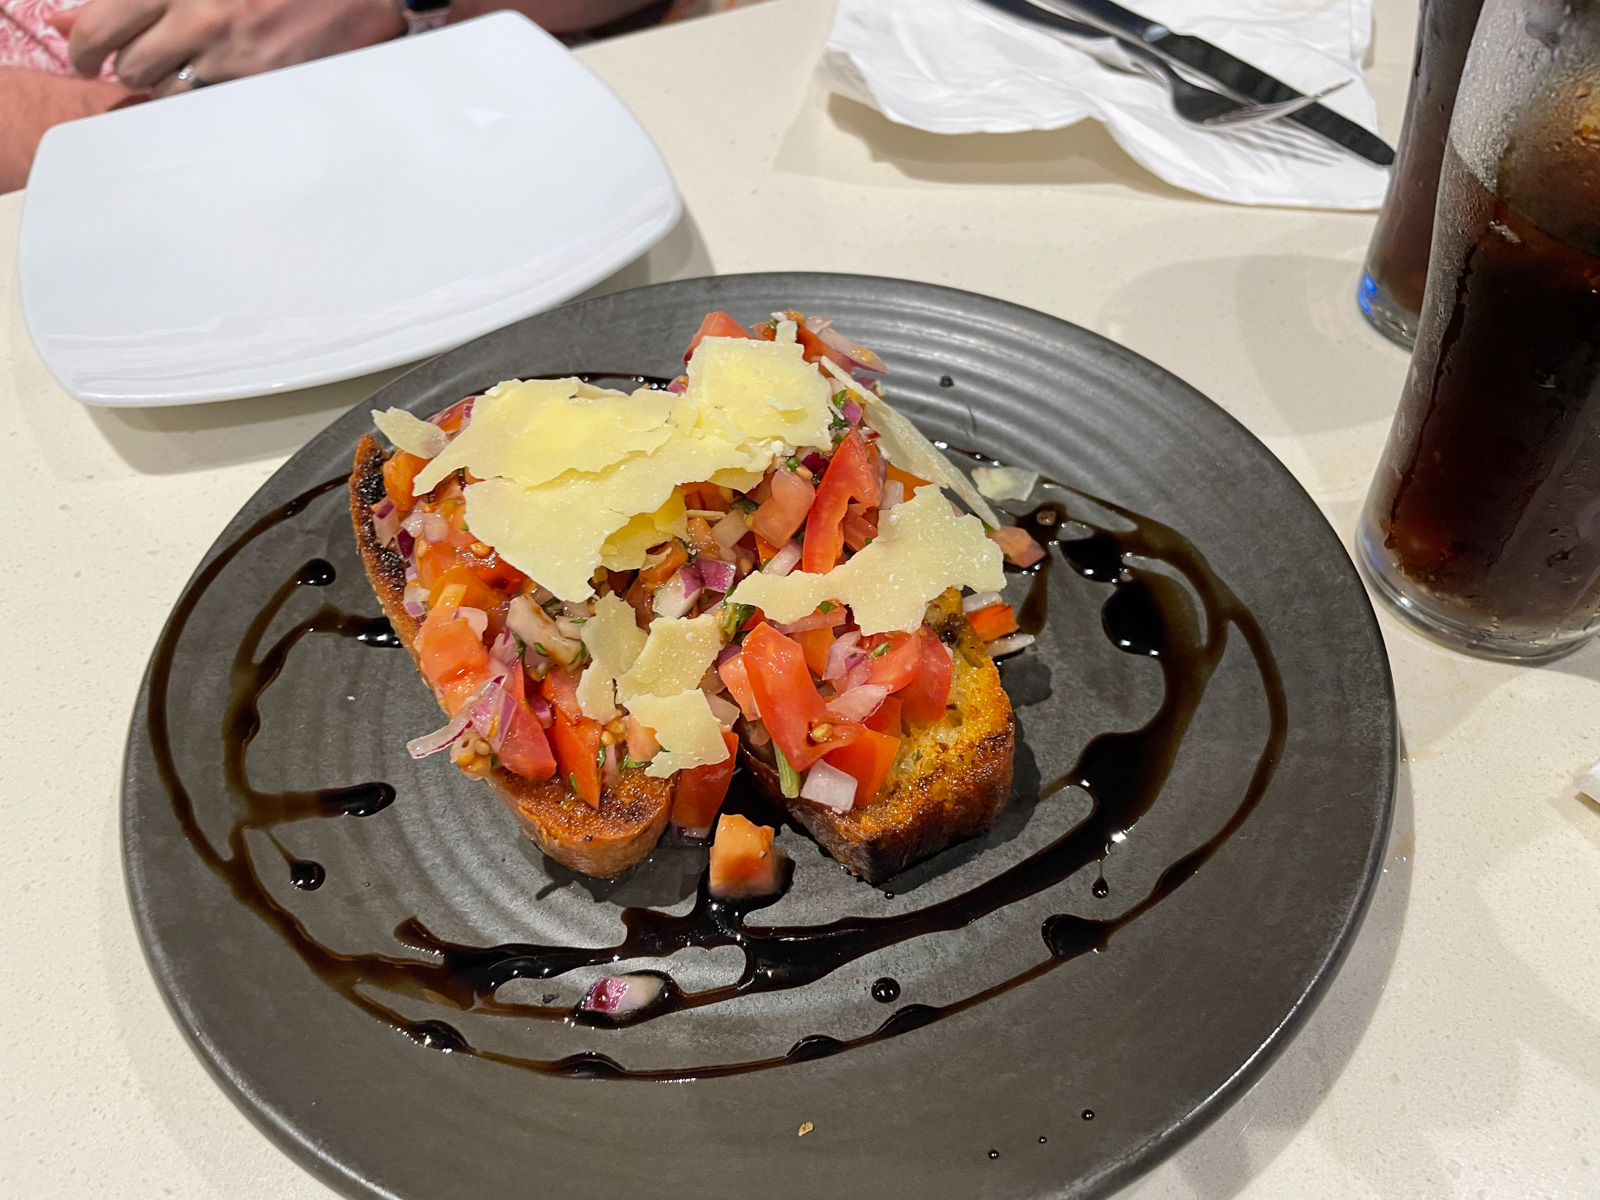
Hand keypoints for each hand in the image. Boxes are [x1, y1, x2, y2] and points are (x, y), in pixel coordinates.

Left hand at [66, 0, 407, 95]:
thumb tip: (65, 19)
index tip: (84, 57)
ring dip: (173, 88)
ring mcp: (233, 54)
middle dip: (132, 70)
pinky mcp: (263, 82)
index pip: (103, 23)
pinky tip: (224, 82)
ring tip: (195, 70)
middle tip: (142, 68)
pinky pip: (213, 108)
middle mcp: (198, 14)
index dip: (83, 48)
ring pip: (171, 94)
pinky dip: (209, 102)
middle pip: (132, 67)